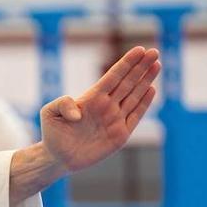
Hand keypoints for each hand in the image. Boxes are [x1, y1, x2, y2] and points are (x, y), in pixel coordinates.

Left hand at [40, 46, 160, 174]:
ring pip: (134, 95)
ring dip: (146, 80)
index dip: (126, 63)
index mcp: (91, 98)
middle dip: (141, 67)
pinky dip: (144, 103)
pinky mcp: (120, 134)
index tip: (139, 49)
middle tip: (154, 51)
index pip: (113, 76)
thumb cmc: (53, 133)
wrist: (59, 157)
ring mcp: (115, 119)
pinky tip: (151, 89)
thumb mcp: (49, 113)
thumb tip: (78, 113)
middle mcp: (106, 105)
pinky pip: (135, 115)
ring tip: (156, 64)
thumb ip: (62, 104)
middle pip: (127, 82)